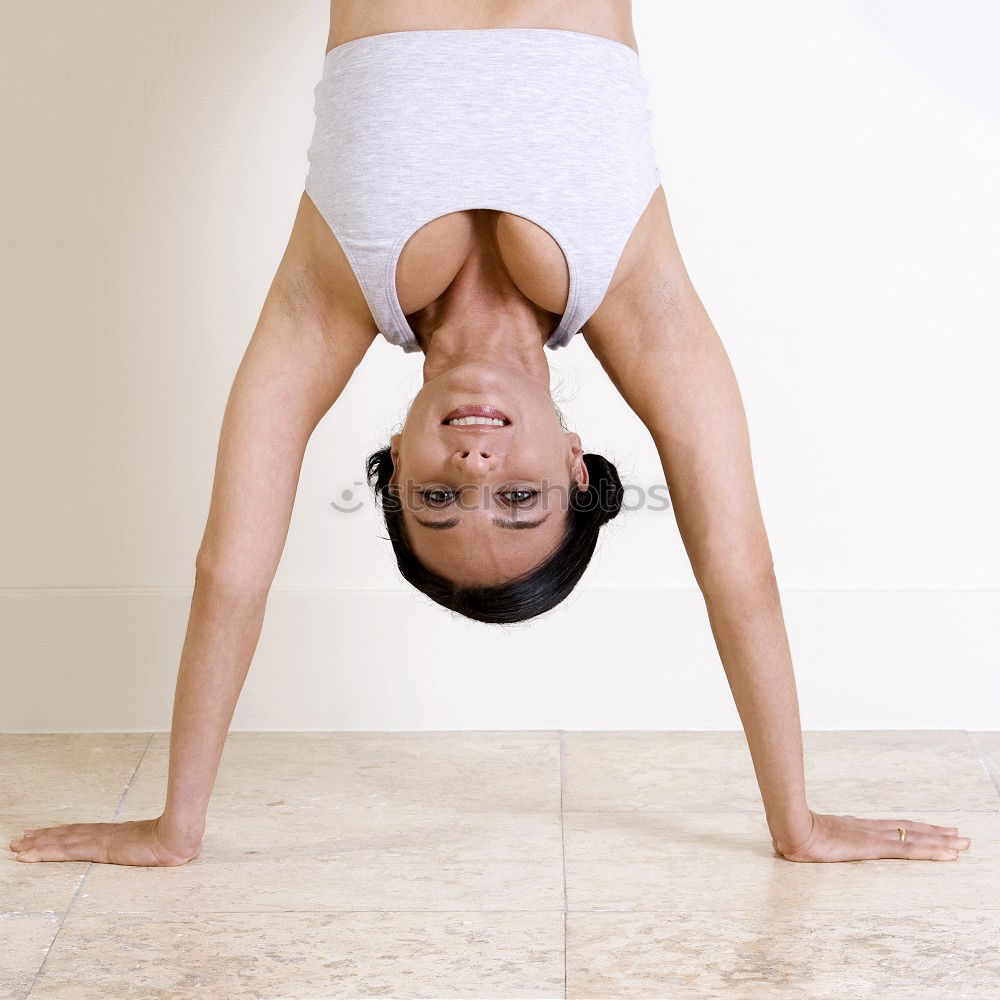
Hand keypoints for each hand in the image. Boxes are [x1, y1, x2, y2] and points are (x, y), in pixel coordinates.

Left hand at [9, 816, 199, 866]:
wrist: (178, 836)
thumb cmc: (176, 841)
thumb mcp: (163, 847)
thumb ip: (158, 849)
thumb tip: (173, 853)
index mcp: (116, 835)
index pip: (83, 833)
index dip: (63, 833)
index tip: (46, 833)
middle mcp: (103, 834)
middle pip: (66, 834)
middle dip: (42, 837)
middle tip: (20, 837)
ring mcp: (99, 840)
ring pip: (60, 841)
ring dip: (36, 844)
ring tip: (17, 845)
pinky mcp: (96, 849)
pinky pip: (63, 852)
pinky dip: (41, 852)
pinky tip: (27, 855)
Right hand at [773, 809, 970, 861]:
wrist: (792, 828)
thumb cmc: (793, 833)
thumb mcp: (809, 836)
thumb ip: (815, 838)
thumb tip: (804, 840)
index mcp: (855, 827)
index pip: (892, 827)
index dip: (914, 828)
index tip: (933, 829)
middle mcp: (869, 828)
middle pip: (909, 829)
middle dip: (935, 833)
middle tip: (960, 835)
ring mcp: (873, 836)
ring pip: (915, 837)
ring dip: (942, 841)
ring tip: (963, 844)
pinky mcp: (875, 846)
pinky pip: (910, 849)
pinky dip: (933, 851)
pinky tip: (949, 854)